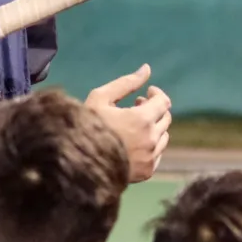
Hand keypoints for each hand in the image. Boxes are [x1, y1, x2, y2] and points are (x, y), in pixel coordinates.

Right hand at [85, 65, 171, 182]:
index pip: (163, 102)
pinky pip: (158, 154)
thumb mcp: (101, 98)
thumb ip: (127, 83)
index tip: (146, 93)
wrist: (75, 163)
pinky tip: (134, 143)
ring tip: (133, 125)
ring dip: (153, 128)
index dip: (156, 94)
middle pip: (165, 119)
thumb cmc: (85, 126)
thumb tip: (146, 68)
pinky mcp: (146, 172)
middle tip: (136, 107)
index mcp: (142, 120)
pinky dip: (151, 146)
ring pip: (163, 137)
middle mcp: (151, 140)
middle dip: (154, 110)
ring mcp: (150, 158)